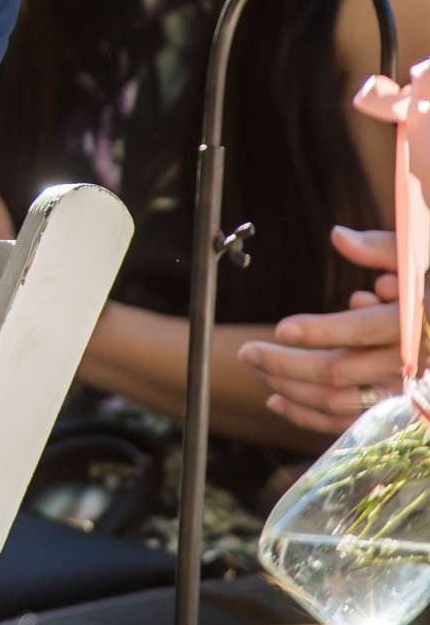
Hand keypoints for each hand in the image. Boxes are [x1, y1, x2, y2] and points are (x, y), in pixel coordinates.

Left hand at [238, 226, 406, 434]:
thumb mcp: (418, 259)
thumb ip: (380, 249)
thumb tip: (337, 236)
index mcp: (412, 324)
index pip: (360, 330)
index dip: (319, 331)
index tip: (281, 329)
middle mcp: (408, 363)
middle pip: (337, 370)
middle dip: (285, 363)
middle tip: (246, 352)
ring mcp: (402, 392)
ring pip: (338, 400)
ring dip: (290, 389)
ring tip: (256, 369)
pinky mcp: (393, 410)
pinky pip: (349, 422)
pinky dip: (310, 417)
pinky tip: (276, 402)